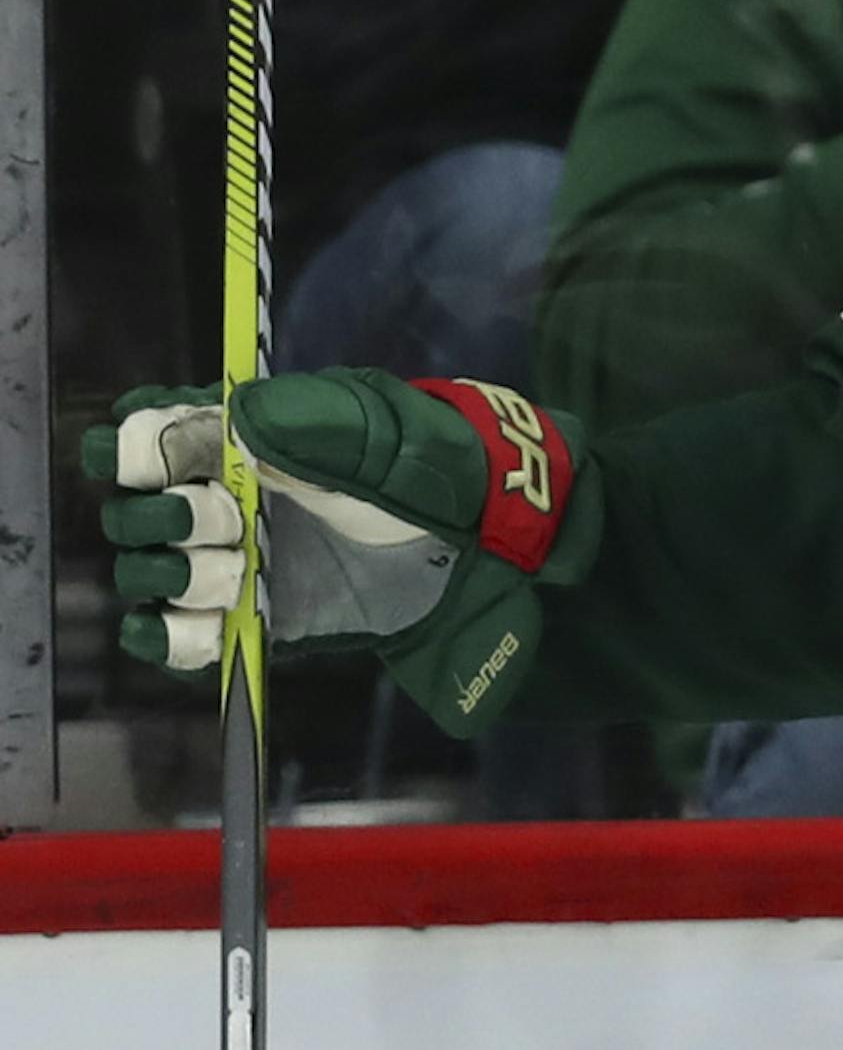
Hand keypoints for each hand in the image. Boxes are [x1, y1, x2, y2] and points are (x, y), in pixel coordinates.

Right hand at [91, 371, 585, 723]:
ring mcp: (241, 558)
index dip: (140, 441)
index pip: (160, 426)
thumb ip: (315, 425)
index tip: (150, 458)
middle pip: (142, 504)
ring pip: (153, 570)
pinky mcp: (258, 618)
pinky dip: (171, 636)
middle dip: (163, 513)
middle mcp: (234, 492)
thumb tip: (234, 412)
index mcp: (256, 432)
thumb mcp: (389, 440)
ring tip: (235, 574)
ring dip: (172, 572)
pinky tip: (197, 628)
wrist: (495, 557)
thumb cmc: (444, 477)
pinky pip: (181, 636)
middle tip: (226, 522)